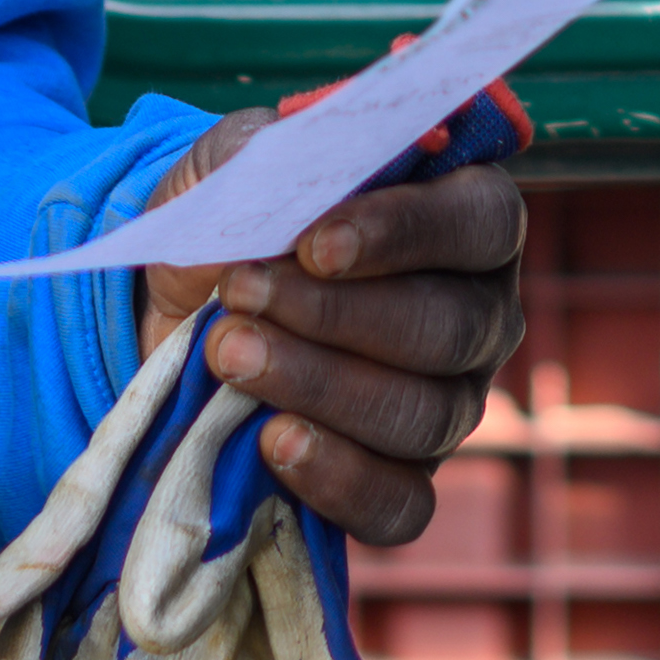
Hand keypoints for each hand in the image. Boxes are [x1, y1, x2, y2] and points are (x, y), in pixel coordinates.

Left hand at [137, 112, 530, 548]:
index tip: (314, 243)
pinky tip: (274, 442)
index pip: (482, 221)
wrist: (177, 320)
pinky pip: (402, 504)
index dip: (407, 232)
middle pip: (451, 326)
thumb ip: (257, 154)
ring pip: (424, 413)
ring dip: (319, 384)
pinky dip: (338, 478)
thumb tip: (283, 168)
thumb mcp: (231, 171)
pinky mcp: (407, 484)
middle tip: (240, 294)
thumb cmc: (234, 225)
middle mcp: (479, 315)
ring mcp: (451, 407)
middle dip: (336, 313)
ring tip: (228, 354)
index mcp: (464, 221)